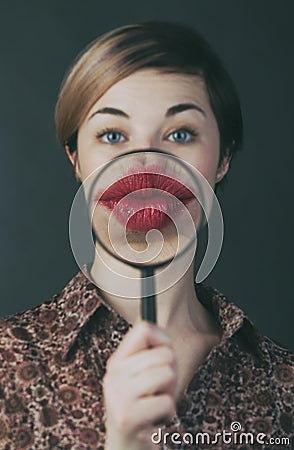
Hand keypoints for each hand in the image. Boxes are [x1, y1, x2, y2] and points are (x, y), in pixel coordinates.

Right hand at [103, 321, 176, 449]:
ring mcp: (119, 395)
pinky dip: (168, 413)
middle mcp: (114, 374)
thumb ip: (148, 355)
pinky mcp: (127, 417)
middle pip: (164, 354)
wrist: (126, 448)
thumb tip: (158, 329)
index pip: (144, 329)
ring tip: (156, 404)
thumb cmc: (142, 409)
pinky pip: (167, 402)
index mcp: (117, 361)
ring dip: (170, 393)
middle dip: (172, 374)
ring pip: (167, 374)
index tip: (166, 353)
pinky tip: (155, 420)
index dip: (163, 339)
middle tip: (160, 391)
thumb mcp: (140, 378)